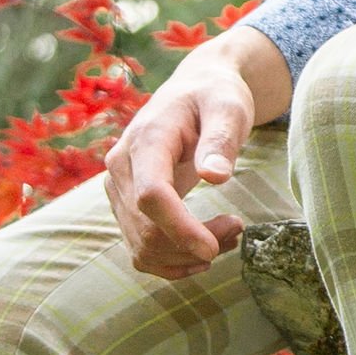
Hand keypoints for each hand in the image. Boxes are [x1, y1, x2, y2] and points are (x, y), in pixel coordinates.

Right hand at [104, 30, 292, 278]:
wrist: (193, 91)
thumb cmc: (214, 97)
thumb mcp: (228, 108)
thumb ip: (221, 140)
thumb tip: (216, 176)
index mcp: (146, 139)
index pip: (151, 195)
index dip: (180, 228)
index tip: (213, 247)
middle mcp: (121, 166)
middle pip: (146, 228)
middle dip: (193, 243)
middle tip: (237, 230)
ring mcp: (118, 188)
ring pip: (142, 246)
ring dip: (185, 256)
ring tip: (228, 237)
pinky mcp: (124, 204)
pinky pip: (139, 250)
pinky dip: (170, 263)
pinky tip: (201, 255)